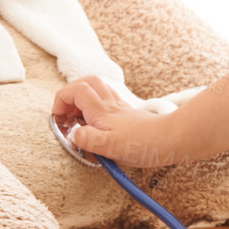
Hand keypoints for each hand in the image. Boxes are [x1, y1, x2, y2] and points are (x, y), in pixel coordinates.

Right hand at [52, 75, 176, 166]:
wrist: (171, 140)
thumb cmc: (143, 144)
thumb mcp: (110, 147)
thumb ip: (88, 139)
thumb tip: (73, 134)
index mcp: (101, 111)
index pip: (75, 90)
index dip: (61, 100)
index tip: (58, 118)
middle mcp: (109, 104)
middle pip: (85, 82)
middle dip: (69, 93)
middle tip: (65, 114)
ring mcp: (118, 107)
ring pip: (96, 87)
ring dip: (82, 96)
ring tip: (77, 116)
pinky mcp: (126, 113)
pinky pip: (106, 98)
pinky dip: (95, 103)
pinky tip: (96, 121)